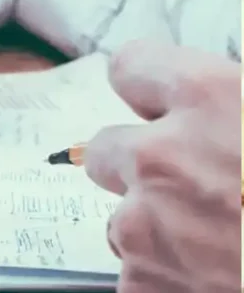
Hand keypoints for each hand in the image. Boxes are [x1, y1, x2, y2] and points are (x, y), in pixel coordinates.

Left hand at [83, 40, 240, 292]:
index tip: (162, 102)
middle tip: (195, 185)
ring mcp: (144, 226)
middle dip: (140, 164)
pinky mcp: (142, 286)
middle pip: (106, 146)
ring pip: (121, 218)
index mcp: (209, 99)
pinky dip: (169, 278)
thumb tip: (230, 110)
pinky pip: (137, 275)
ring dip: (157, 227)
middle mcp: (162, 157)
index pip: (131, 66)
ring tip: (221, 242)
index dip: (149, 87)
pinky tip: (218, 276)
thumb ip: (242, 105)